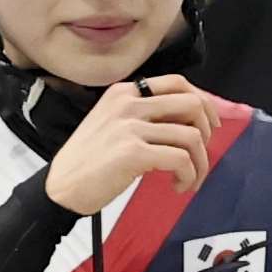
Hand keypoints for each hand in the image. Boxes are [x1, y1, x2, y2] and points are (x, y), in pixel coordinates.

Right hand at [42, 74, 219, 214]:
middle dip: (207, 131)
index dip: (203, 102)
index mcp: (123, 92)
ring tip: (189, 177)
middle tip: (200, 153)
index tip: (210, 124)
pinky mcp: (133, 153)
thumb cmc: (86, 161)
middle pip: (191, 104)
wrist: (61, 187)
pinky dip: (188, 175)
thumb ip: (141, 114)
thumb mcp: (109, 123)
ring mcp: (130, 127)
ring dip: (200, 162)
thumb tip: (185, 121)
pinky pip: (181, 159)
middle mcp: (128, 104)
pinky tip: (178, 185)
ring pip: (191, 136)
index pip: (178, 83)